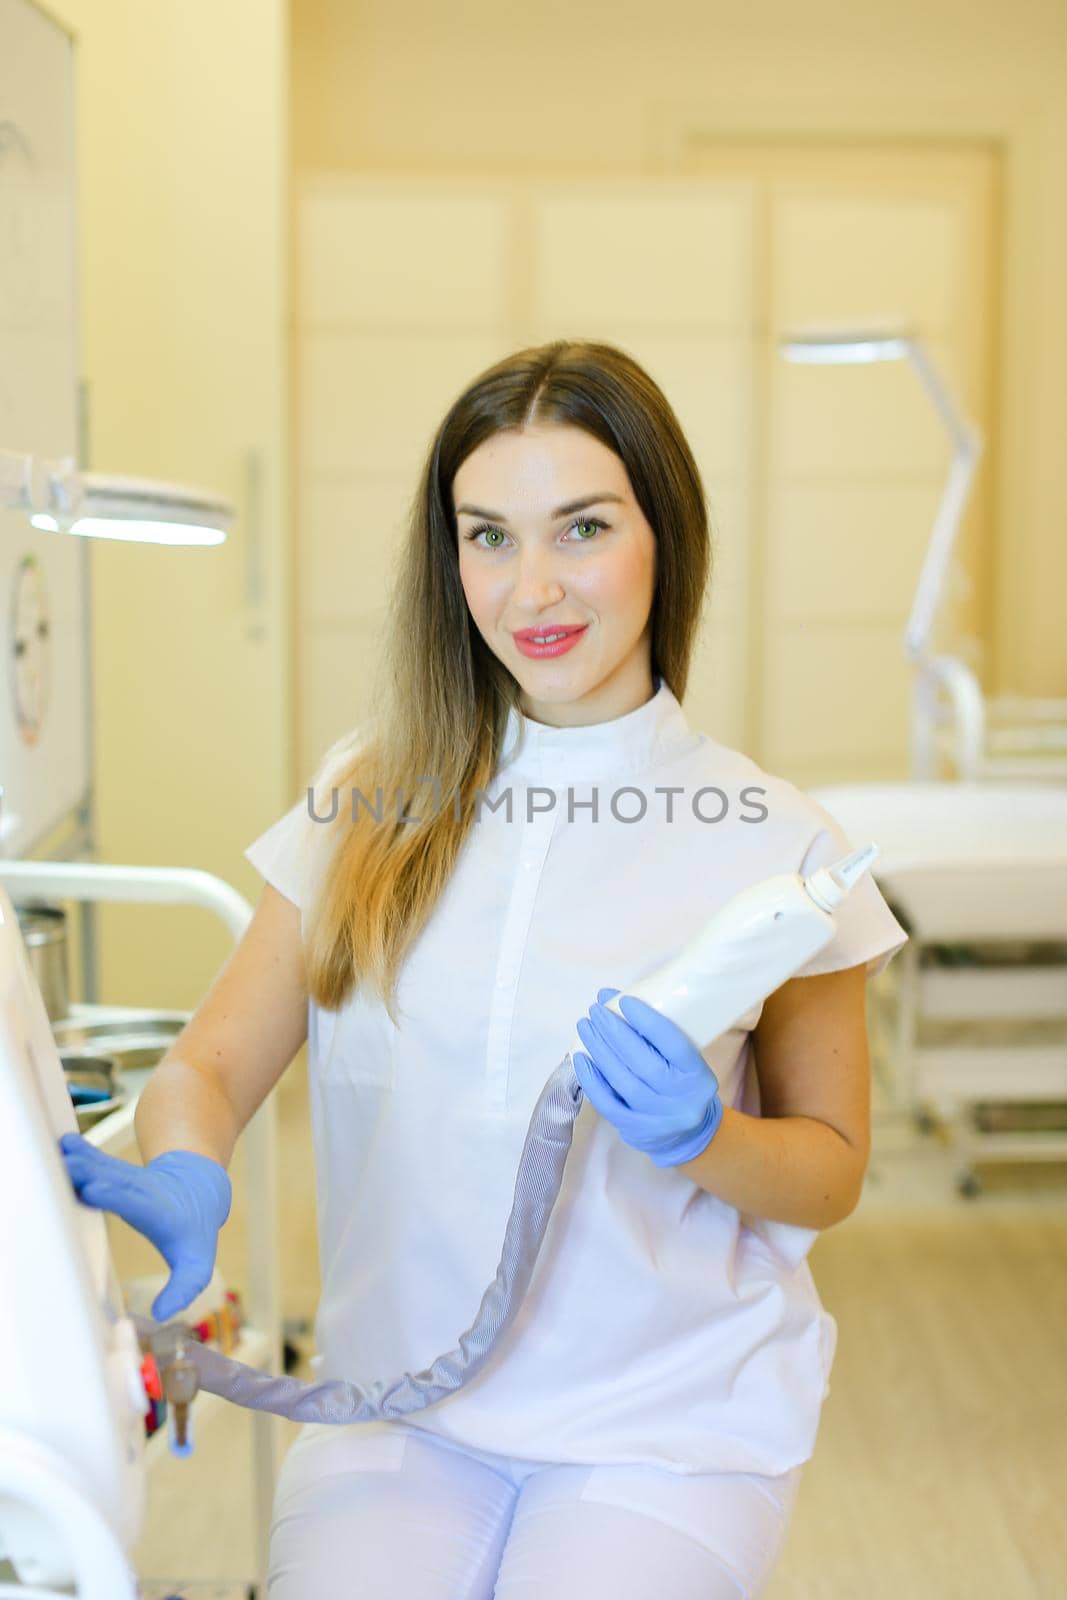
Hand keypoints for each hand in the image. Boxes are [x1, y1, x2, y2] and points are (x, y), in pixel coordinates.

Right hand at [58, 1133, 231, 1320]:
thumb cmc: (193, 1233)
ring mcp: (128, 1180)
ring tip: (62, 1153)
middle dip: (94, 1175)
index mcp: (159, 1212)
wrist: (199, 1189)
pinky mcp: (117, 1176)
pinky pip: (100, 1162)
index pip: (137, 1203)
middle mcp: (142, 1191)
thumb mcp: (197, 1264)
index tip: (97, 1190)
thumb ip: (184, 1288)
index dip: (117, 1196)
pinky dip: (83, 1154)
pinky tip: (65, 1143)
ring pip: (104, 1168)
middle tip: (70, 1167)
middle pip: (115, 1181)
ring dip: (84, 1162)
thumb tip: (164, 1314)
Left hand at [573, 987, 723, 1167]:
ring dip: (600, 1051)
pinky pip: (608, 1104)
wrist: (689, 1135)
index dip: (648, 1022)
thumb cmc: (683, 1084)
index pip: (673, 1045)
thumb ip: (659, 1036)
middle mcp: (681, 1099)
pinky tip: (581, 1058)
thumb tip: (614, 999)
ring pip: (623, 1082)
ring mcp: (658, 1119)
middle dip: (616, 1033)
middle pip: (644, 1063)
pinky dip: (592, 1080)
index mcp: (698, 1076)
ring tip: (586, 1027)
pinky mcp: (635, 1131)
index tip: (625, 1001)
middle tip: (596, 1010)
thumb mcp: (685, 1061)